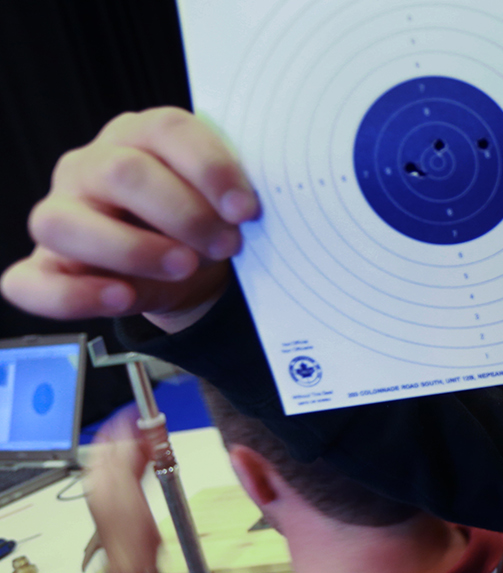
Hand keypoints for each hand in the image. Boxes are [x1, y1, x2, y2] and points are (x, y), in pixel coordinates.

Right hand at [1, 107, 258, 332]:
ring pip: (64, 222)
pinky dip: (77, 295)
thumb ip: (232, 194)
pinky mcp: (44, 268)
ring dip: (133, 249)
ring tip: (184, 266)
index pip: (167, 131)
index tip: (246, 209)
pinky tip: (123, 297)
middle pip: (122, 172)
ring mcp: (61, 216)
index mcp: (139, 136)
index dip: (210, 168)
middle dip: (183, 213)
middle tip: (227, 244)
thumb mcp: (221, 202)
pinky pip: (33, 283)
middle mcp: (90, 168)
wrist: (184, 269)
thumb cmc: (202, 221)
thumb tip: (255, 207)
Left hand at [85, 409, 159, 572]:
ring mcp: (113, 492)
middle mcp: (102, 482)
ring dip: (140, 447)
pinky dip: (144, 462)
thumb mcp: (128, 489)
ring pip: (123, 458)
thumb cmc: (129, 534)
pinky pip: (132, 472)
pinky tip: (154, 462)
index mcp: (99, 477)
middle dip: (133, 433)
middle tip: (152, 428)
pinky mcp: (126, 501)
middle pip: (114, 447)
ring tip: (155, 443)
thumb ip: (129, 459)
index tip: (141, 413)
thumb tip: (136, 434)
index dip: (123, 423)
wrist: (135, 563)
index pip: (107, 438)